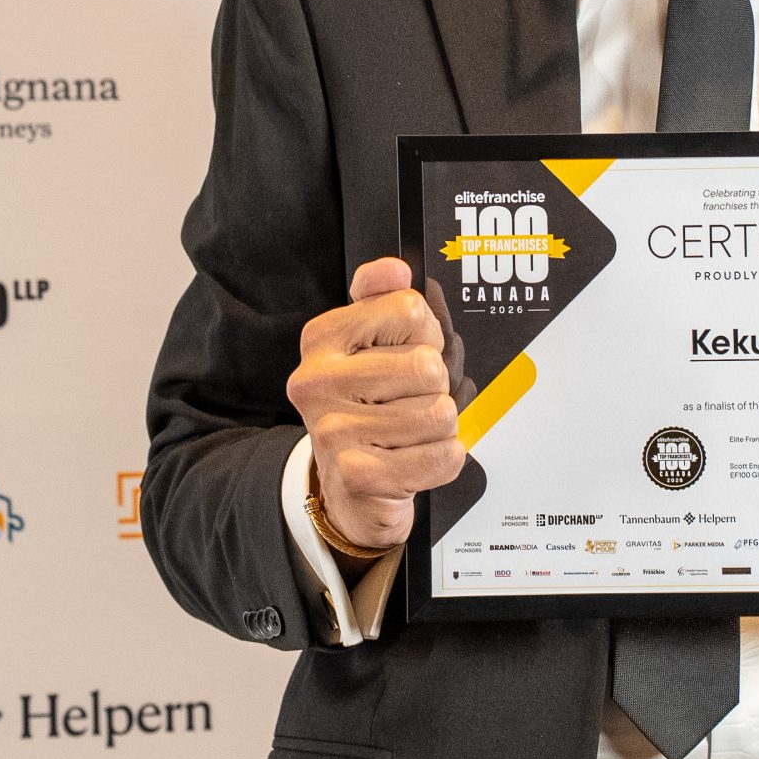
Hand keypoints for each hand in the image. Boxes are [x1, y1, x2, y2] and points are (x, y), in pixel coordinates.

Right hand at [286, 258, 464, 555]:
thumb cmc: (367, 409)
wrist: (346, 489)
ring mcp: (332, 431)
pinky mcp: (357, 475)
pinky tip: (412, 459)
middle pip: (428, 366)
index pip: (410, 311)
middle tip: (407, 403)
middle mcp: (317, 381)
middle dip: (434, 388)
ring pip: (439, 413)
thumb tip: (394, 269)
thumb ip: (382, 298)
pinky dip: (441, 460)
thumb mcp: (370, 345)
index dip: (426, 336)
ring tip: (409, 433)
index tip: (404, 355)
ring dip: (439, 428)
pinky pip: (442, 456)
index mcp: (322, 339)